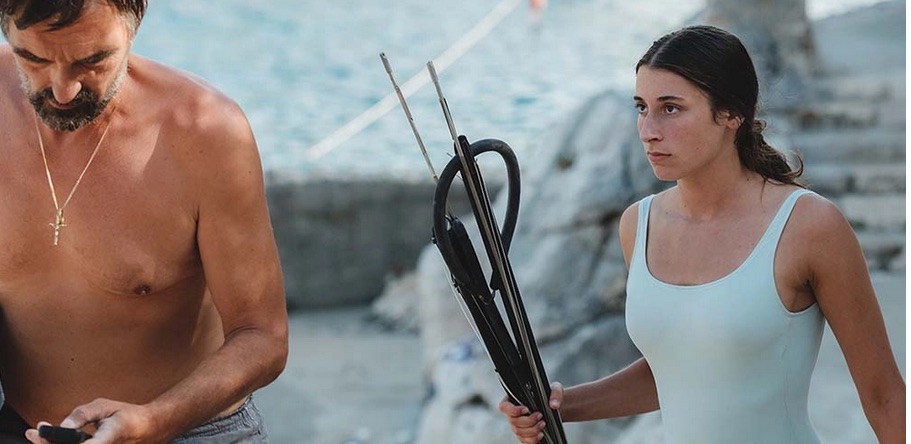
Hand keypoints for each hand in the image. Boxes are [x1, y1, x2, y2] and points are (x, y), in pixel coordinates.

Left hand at [25, 399, 158, 443]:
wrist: (146, 428)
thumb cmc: (127, 416)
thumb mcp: (105, 407)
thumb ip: (83, 414)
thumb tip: (62, 425)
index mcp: (107, 439)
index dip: (54, 441)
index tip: (39, 431)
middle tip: (34, 433)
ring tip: (39, 436)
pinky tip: (54, 439)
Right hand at [498, 382, 563, 443]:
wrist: (555, 408)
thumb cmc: (550, 396)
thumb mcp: (555, 389)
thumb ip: (555, 394)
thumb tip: (554, 404)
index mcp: (514, 399)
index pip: (504, 406)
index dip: (513, 410)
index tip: (526, 409)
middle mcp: (514, 413)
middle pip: (513, 421)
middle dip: (528, 421)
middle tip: (540, 416)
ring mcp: (518, 425)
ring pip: (518, 432)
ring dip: (532, 430)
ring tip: (542, 424)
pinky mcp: (524, 434)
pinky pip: (524, 440)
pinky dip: (532, 439)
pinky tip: (540, 434)